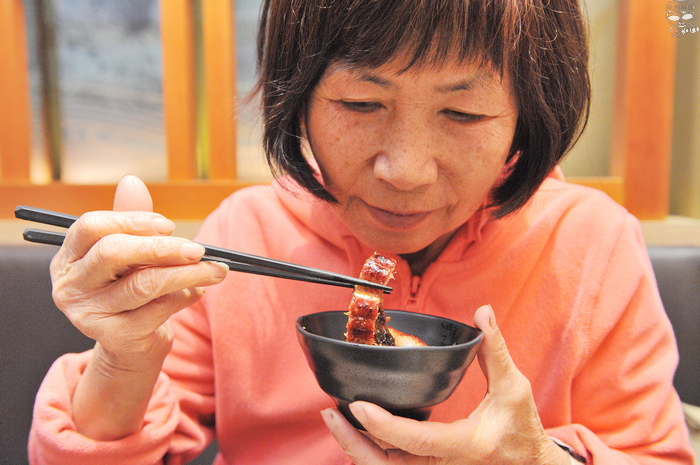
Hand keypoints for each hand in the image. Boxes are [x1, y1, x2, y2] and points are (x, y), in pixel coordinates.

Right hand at [50, 175, 227, 363]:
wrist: (131, 346)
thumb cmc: (131, 290)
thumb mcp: (130, 255)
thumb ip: (131, 221)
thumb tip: (132, 181)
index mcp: (68, 258)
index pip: (90, 226)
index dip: (132, 220)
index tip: (168, 226)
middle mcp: (69, 286)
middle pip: (113, 252)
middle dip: (163, 247)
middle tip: (198, 249)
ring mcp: (88, 314)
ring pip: (143, 284)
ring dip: (188, 273)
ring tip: (216, 270)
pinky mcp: (114, 338)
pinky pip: (158, 310)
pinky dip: (185, 297)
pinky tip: (198, 291)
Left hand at [321, 305, 571, 464]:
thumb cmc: (522, 430)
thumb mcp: (514, 388)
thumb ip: (495, 349)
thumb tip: (483, 312)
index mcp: (465, 445)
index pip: (417, 440)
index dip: (384, 426)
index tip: (358, 406)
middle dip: (353, 443)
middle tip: (331, 413)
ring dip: (356, 447)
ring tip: (335, 419)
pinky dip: (370, 450)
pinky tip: (357, 429)